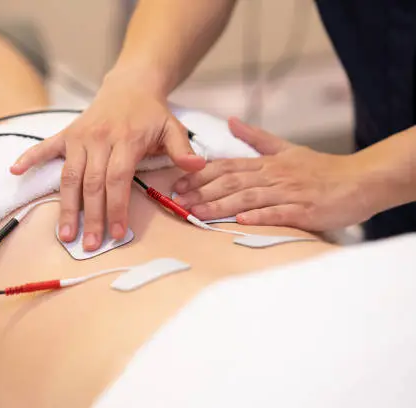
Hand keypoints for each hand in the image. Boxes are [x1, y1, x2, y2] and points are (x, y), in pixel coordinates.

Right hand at [10, 75, 205, 249]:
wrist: (130, 85)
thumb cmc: (151, 114)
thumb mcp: (172, 127)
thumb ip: (182, 149)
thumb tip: (197, 167)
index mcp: (126, 140)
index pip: (118, 180)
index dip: (116, 208)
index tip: (117, 234)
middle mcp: (99, 139)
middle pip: (92, 184)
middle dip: (91, 217)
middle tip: (90, 246)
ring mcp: (79, 136)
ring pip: (69, 176)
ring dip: (66, 206)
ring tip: (65, 234)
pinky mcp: (66, 134)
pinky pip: (45, 147)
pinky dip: (29, 159)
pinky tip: (15, 172)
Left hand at [172, 117, 373, 230]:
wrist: (361, 179)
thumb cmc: (322, 168)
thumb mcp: (288, 149)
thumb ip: (258, 138)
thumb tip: (232, 123)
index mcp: (268, 163)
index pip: (228, 166)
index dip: (201, 174)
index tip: (180, 182)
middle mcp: (274, 176)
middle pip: (232, 182)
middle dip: (202, 191)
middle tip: (179, 200)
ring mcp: (289, 193)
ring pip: (249, 197)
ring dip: (220, 206)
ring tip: (197, 213)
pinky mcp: (304, 210)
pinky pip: (278, 213)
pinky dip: (258, 216)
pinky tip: (239, 221)